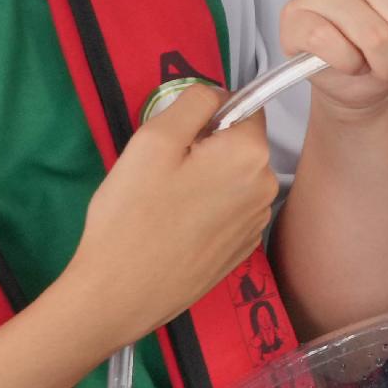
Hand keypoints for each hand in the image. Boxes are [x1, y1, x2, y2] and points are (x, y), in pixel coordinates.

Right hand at [59, 78, 276, 343]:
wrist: (121, 292)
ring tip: (166, 202)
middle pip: (239, 144)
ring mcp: (256, 223)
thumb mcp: (153, 139)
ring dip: (207, 179)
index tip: (176, 138)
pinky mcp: (242, 250)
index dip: (207, 114)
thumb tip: (216, 94)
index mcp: (250, 154)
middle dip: (206, 147)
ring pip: (234, 177)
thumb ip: (193, 103)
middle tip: (162, 172)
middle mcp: (266, 187)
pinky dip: (208, 209)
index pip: (244, 107)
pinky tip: (176, 227)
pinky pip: (229, 209)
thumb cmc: (131, 214)